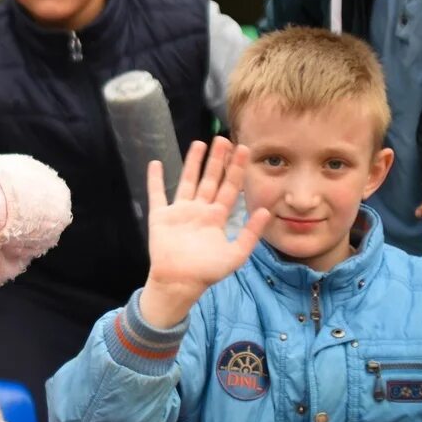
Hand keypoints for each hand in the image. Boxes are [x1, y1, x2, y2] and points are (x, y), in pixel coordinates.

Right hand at [140, 138, 271, 327]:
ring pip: (187, 181)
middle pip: (210, 179)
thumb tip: (266, 210)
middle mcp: (199, 210)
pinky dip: (155, 180)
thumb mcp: (235, 254)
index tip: (243, 149)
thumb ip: (250, 233)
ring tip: (199, 143)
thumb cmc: (206, 272)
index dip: (236, 169)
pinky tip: (156, 164)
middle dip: (217, 160)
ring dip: (192, 163)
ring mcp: (179, 211)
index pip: (230, 188)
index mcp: (217, 218)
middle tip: (223, 139)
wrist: (179, 282)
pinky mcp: (160, 216)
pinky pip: (157, 194)